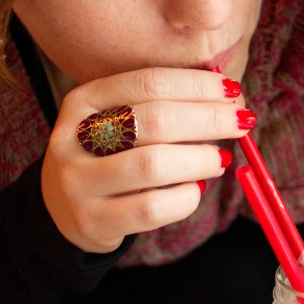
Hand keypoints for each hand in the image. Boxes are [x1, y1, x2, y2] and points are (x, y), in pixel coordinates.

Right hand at [42, 67, 250, 252]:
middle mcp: (74, 137)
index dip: (198, 85)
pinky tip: (196, 190)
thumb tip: (229, 98)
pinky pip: (151, 208)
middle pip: (156, 120)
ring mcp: (79, 182)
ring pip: (153, 165)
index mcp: (84, 100)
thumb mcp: (121, 121)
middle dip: (209, 119)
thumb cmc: (110, 156)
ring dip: (200, 159)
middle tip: (241, 122)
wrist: (62, 211)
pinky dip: (185, 197)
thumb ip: (165, 105)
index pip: (149, 82)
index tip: (233, 91)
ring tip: (221, 159)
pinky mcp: (93, 220)